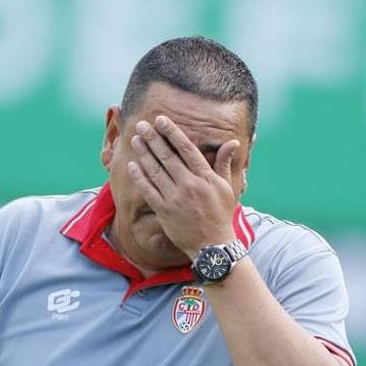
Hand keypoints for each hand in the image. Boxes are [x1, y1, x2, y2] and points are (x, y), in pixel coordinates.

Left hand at [126, 115, 239, 256]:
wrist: (212, 245)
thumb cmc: (220, 215)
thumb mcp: (227, 188)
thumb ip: (224, 163)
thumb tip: (232, 142)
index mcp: (205, 177)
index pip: (186, 148)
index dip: (172, 133)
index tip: (161, 120)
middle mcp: (189, 185)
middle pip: (167, 156)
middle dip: (153, 138)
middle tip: (141, 125)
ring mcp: (175, 198)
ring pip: (155, 171)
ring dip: (143, 153)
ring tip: (135, 140)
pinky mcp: (164, 211)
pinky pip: (148, 190)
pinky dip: (139, 177)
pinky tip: (132, 165)